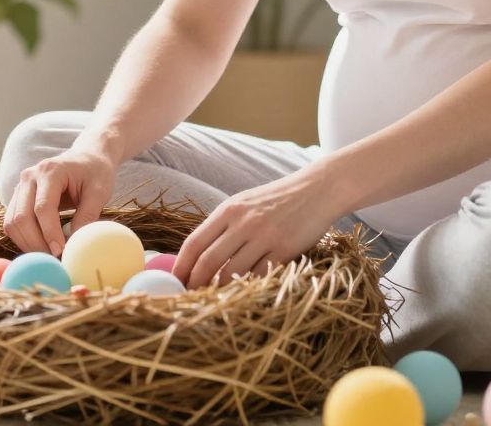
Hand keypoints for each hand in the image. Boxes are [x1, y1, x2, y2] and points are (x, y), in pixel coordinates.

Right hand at [3, 147, 117, 255]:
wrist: (87, 158)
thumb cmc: (95, 172)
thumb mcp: (100, 191)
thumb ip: (88, 215)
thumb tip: (74, 244)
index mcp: (50, 171)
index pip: (42, 207)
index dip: (49, 233)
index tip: (61, 251)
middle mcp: (29, 176)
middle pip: (21, 217)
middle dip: (36, 243)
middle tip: (54, 260)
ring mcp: (20, 186)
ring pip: (12, 223)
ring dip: (27, 244)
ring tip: (49, 256)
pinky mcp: (18, 197)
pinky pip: (12, 223)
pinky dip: (23, 239)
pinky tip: (40, 247)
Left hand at [172, 167, 340, 288]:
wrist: (317, 190)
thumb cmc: (276, 200)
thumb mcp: (244, 204)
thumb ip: (222, 227)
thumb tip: (196, 258)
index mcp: (228, 210)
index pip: (194, 243)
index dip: (180, 267)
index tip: (173, 283)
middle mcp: (243, 222)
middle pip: (208, 262)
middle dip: (195, 284)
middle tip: (191, 298)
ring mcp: (264, 236)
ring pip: (232, 274)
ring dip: (220, 290)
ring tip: (215, 300)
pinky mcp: (284, 250)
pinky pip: (259, 276)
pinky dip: (248, 287)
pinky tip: (244, 292)